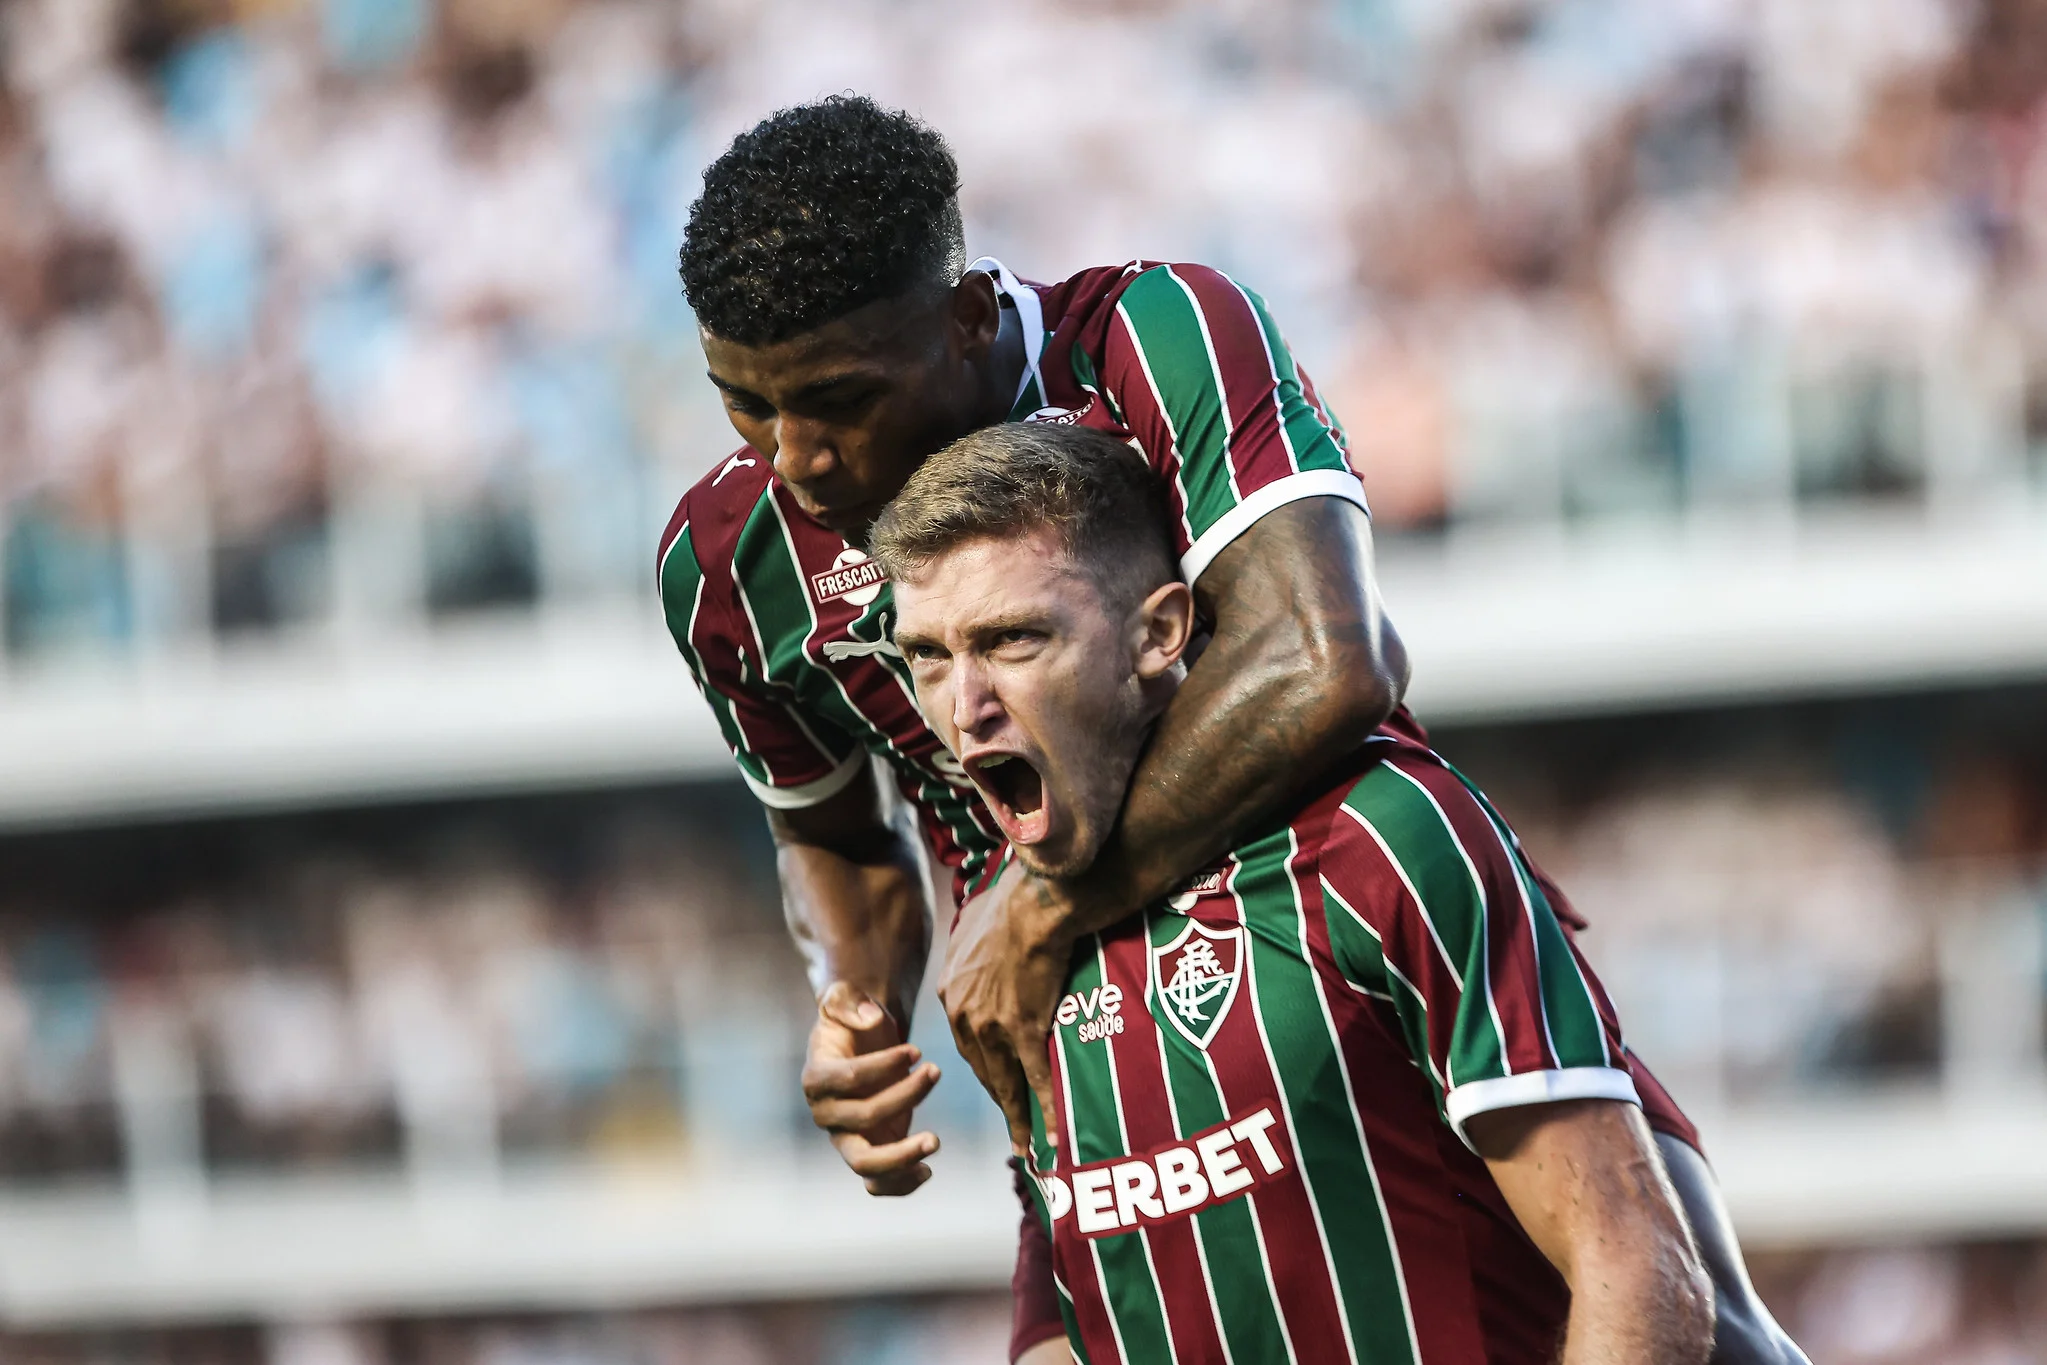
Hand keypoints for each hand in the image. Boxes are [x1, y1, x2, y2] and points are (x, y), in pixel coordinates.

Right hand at [801, 981, 941, 1194]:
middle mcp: (827, 1114)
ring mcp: (847, 1137)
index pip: (847, 1078)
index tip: (916, 1049)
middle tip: (936, 1071)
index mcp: (817, 1078)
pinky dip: (901, 1184)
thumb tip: (870, 1018)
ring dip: (901, 1156)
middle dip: (903, 1098)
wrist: (862, 1043)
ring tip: (934, 1141)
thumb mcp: (844, 997)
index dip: (882, 1066)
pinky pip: (878, 1183)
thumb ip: (849, 1000)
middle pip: (861, 1119)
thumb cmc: (852, 1019)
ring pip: (865, 1164)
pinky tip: (927, 1169)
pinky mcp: (870, 1151)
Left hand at [938, 861, 1074, 1156]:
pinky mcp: (1023, 1029)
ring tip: (1024, 1144)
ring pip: (1004, 1082)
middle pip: (981, 1069)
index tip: (995, 1082)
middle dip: (998, 1099)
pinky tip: (1053, 1135)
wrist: (1034, 905)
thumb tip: (972, 935)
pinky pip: (1035, 1079)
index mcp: (951, 993)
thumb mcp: (971, 923)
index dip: (982, 1066)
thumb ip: (967, 942)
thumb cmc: (1008, 903)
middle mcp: (964, 1015)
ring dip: (1016, 1117)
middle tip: (1011, 1124)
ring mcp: (992, 1026)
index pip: (966, 1042)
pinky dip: (1044, 1111)